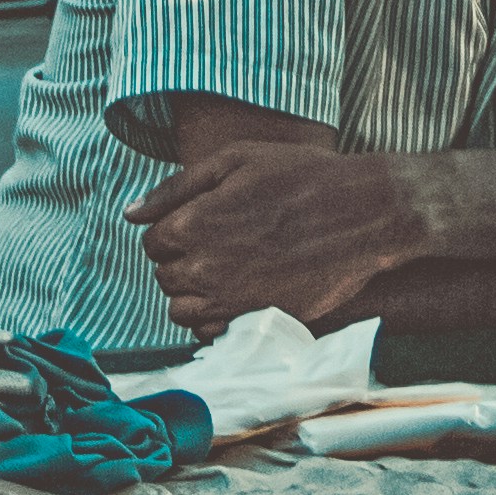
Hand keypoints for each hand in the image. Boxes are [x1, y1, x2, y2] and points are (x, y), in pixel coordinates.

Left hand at [129, 142, 447, 333]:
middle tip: (218, 244)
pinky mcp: (259, 322)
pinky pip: (214, 333)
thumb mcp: (236, 160)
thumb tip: (131, 212)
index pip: (152, 243)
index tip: (198, 223)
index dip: (172, 231)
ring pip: (182, 311)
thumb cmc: (302, 177)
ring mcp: (232, 301)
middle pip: (165, 278)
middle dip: (182, 262)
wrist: (364, 214)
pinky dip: (217, 318)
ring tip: (226, 271)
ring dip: (195, 294)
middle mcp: (205, 269)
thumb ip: (176, 188)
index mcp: (192, 225)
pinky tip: (240, 294)